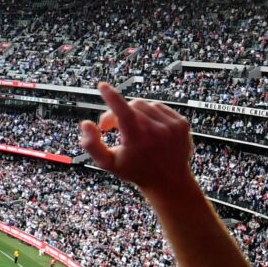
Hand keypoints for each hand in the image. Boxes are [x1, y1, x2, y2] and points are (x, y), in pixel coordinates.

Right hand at [78, 82, 195, 195]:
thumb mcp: (108, 163)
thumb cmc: (134, 170)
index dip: (111, 97)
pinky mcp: (182, 123)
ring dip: (134, 113)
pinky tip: (147, 127)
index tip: (102, 86)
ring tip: (131, 129)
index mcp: (138, 140)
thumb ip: (91, 144)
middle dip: (118, 113)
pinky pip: (160, 108)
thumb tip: (86, 124)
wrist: (169, 180)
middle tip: (110, 127)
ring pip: (145, 105)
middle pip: (131, 106)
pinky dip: (149, 113)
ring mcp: (172, 126)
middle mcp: (157, 131)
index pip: (123, 111)